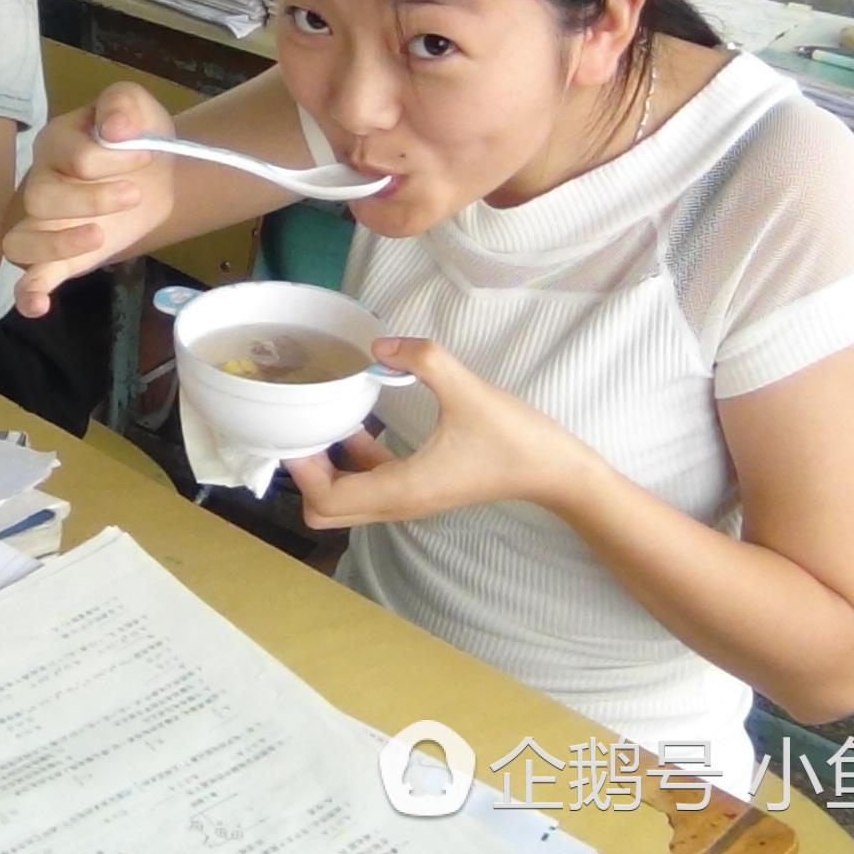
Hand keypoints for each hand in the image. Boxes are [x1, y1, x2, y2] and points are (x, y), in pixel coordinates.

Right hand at [2, 83, 174, 318]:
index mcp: (56, 143)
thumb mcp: (136, 107)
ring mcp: (44, 225)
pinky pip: (29, 279)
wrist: (153, 176)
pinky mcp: (59, 259)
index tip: (146, 153)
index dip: (113, 158)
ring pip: (20, 241)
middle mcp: (40, 183)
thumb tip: (114, 129)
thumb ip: (122, 105)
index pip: (72, 155)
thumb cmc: (136, 139)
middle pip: (40, 197)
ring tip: (98, 237)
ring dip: (58, 243)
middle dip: (91, 198)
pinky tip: (39, 306)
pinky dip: (29, 294)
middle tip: (135, 194)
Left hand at [283, 338, 594, 526]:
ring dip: (327, 468)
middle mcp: (398, 503)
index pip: (325, 500)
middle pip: (325, 511)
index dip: (302, 469)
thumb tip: (379, 342)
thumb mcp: (469, 389)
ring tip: (322, 422)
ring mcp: (408, 500)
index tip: (298, 428)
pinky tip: (359, 425)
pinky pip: (369, 485)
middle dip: (305, 474)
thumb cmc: (514, 438)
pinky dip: (353, 462)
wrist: (555, 473)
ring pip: (346, 501)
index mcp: (402, 489)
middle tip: (304, 427)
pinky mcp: (420, 489)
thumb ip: (423, 359)